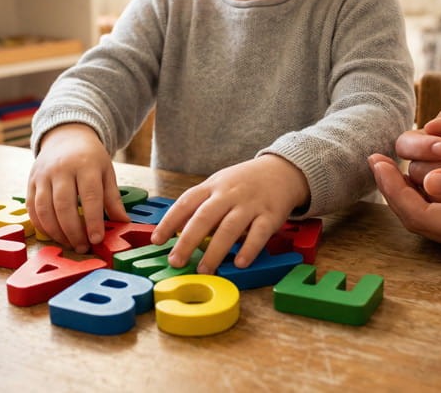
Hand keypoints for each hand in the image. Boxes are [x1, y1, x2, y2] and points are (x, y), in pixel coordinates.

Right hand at [27, 123, 128, 251]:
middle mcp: (61, 169)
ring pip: (45, 209)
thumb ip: (113, 199)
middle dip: (73, 231)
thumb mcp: (107, 173)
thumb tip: (124, 223)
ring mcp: (43, 175)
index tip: (97, 239)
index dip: (93, 221)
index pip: (90, 196)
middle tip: (83, 247)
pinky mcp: (30, 182)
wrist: (66, 137)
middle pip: (64, 205)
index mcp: (85, 165)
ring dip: (56, 232)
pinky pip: (32, 208)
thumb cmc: (90, 158)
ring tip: (70, 244)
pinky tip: (54, 235)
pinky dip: (41, 225)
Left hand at [151, 154, 309, 274]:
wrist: (282, 170)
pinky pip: (259, 234)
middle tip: (175, 261)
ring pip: (230, 228)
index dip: (169, 222)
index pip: (186, 202)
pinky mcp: (271, 215)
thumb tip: (175, 231)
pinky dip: (249, 249)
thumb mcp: (219, 185)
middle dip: (187, 241)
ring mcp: (250, 204)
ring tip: (203, 270)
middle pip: (204, 217)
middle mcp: (229, 194)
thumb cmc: (244, 183)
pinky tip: (239, 263)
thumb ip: (200, 206)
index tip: (157, 240)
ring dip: (215, 251)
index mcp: (212, 186)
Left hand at [369, 151, 440, 256]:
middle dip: (393, 189)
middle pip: (418, 219)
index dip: (393, 190)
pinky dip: (427, 188)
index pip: (421, 216)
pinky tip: (422, 167)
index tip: (376, 161)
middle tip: (376, 158)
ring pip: (429, 214)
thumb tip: (429, 183)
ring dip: (408, 188)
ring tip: (393, 159)